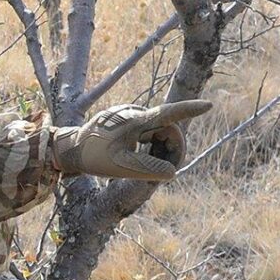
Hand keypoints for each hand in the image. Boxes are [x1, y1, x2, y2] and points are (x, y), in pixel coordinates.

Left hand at [49, 99, 212, 181]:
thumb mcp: (121, 167)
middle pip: (168, 130)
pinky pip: (149, 134)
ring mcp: (133, 117)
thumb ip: (147, 170)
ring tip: (143, 167)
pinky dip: (150, 147)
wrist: (71, 148)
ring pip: (160, 133)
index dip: (189, 110)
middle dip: (171, 150)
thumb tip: (171, 172)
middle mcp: (137, 114)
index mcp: (136, 120)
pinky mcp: (129, 123)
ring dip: (159, 150)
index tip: (208, 105)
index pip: (168, 114)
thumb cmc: (94, 156)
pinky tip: (136, 158)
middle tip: (161, 174)